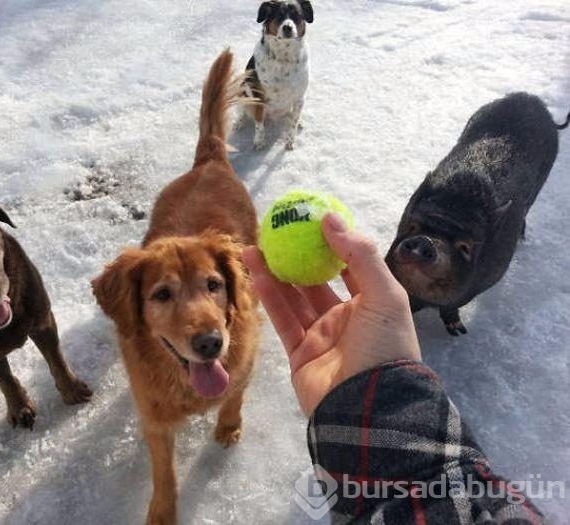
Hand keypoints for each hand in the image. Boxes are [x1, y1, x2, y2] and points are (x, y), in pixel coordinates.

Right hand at [243, 213, 420, 414]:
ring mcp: (321, 337)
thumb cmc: (384, 346)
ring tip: (253, 247)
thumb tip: (330, 217)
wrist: (368, 407)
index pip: (350, 268)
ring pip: (293, 299)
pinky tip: (257, 273)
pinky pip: (282, 320)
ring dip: (274, 273)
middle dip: (296, 257)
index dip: (331, 244)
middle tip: (275, 234)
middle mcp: (345, 319)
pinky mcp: (299, 354)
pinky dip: (269, 297)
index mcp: (371, 305)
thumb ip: (360, 255)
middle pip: (315, 281)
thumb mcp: (384, 295)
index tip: (310, 221)